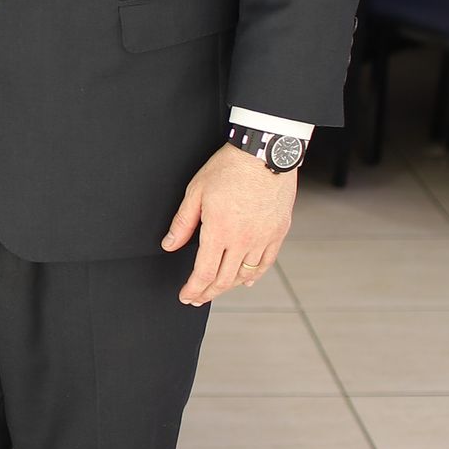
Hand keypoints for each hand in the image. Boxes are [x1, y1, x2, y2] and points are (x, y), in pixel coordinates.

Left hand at [163, 144, 296, 305]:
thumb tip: (170, 244)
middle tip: (197, 298)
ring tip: (217, 289)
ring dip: (229, 286)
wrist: (265, 151)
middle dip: (207, 292)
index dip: (193, 288)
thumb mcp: (196, 191)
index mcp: (219, 230)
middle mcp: (243, 239)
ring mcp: (263, 237)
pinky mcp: (278, 232)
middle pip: (224, 279)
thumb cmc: (230, 167)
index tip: (186, 295)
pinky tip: (246, 280)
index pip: (204, 272)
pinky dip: (254, 275)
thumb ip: (183, 222)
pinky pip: (266, 262)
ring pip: (245, 274)